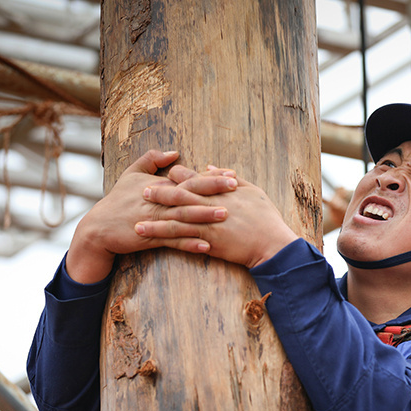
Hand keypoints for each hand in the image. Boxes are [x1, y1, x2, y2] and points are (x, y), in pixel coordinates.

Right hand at [65, 150, 232, 282]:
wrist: (99, 228)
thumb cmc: (118, 200)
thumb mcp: (132, 174)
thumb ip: (152, 159)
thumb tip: (175, 152)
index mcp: (159, 185)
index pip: (188, 178)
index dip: (210, 176)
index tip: (231, 174)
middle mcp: (158, 201)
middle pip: (189, 194)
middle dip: (213, 190)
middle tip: (235, 187)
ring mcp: (154, 220)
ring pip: (183, 217)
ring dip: (205, 216)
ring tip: (226, 215)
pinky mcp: (150, 238)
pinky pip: (172, 241)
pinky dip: (189, 244)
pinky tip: (206, 246)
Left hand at [135, 165, 298, 268]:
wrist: (273, 244)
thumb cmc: (266, 218)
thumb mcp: (252, 190)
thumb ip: (229, 178)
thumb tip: (210, 167)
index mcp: (221, 191)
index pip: (195, 179)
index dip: (179, 176)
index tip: (165, 173)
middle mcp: (212, 205)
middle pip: (180, 196)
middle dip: (159, 194)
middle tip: (141, 191)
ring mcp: (209, 224)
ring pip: (176, 220)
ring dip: (156, 220)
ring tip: (137, 221)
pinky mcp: (209, 242)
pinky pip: (183, 239)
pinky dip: (166, 238)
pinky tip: (153, 239)